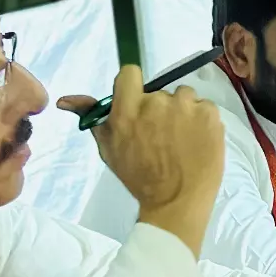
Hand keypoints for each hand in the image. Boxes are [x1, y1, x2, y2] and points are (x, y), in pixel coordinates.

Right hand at [57, 66, 225, 254]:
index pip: (129, 74)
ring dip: (183, 112)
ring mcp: (186, 106)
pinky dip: (202, 120)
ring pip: (184, 97)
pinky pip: (204, 107)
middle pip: (159, 91)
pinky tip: (197, 141)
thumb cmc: (140, 178)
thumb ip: (92, 118)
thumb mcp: (110, 149)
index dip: (134, 87)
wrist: (178, 202)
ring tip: (182, 139)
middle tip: (162, 135)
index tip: (139, 103)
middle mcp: (156, 102)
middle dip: (159, 109)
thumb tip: (65, 100)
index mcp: (128, 111)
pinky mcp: (210, 113)